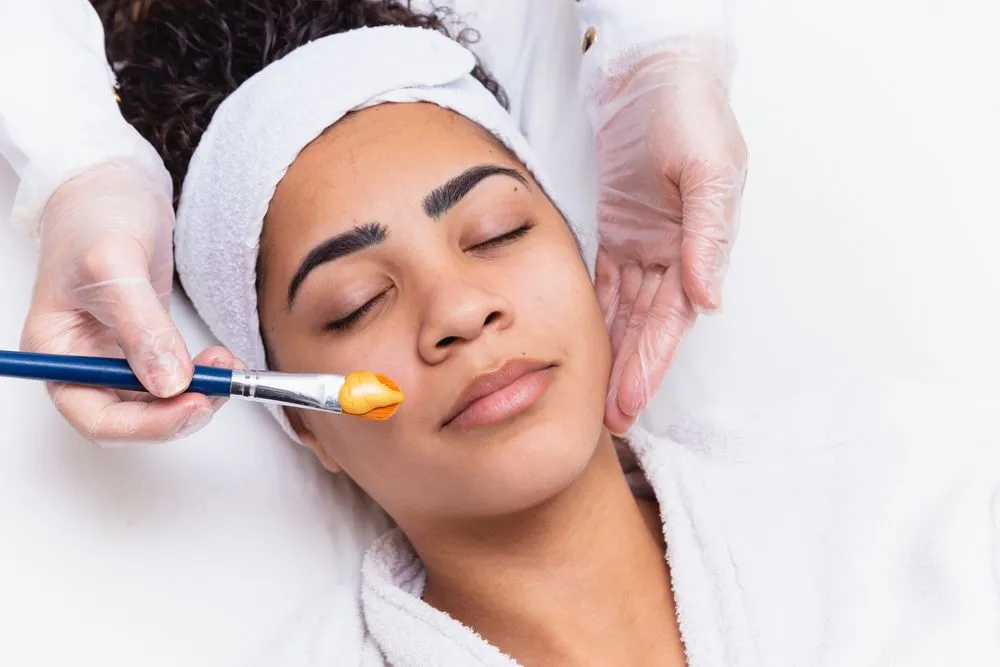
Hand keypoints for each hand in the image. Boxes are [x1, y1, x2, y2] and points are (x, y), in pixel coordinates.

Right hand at [20, 159, 234, 443]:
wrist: (114, 185)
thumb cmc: (95, 215)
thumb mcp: (115, 267)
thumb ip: (141, 329)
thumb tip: (169, 383)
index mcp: (56, 352)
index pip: (95, 416)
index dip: (144, 425)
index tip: (190, 406)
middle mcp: (82, 362)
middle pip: (130, 418)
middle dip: (177, 411)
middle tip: (220, 389)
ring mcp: (115, 354)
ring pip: (157, 401)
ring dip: (196, 395)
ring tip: (226, 366)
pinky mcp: (146, 343)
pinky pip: (173, 376)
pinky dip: (200, 376)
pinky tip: (221, 360)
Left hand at [592, 42, 747, 433]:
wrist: (653, 75)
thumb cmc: (689, 113)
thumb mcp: (707, 170)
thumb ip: (706, 236)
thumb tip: (708, 299)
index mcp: (698, 245)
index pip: (673, 319)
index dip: (652, 363)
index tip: (631, 401)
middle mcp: (672, 253)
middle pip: (648, 326)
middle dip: (631, 373)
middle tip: (611, 419)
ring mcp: (644, 243)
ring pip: (626, 312)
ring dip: (614, 354)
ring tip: (598, 397)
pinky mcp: (618, 230)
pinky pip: (604, 281)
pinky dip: (596, 314)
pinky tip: (583, 345)